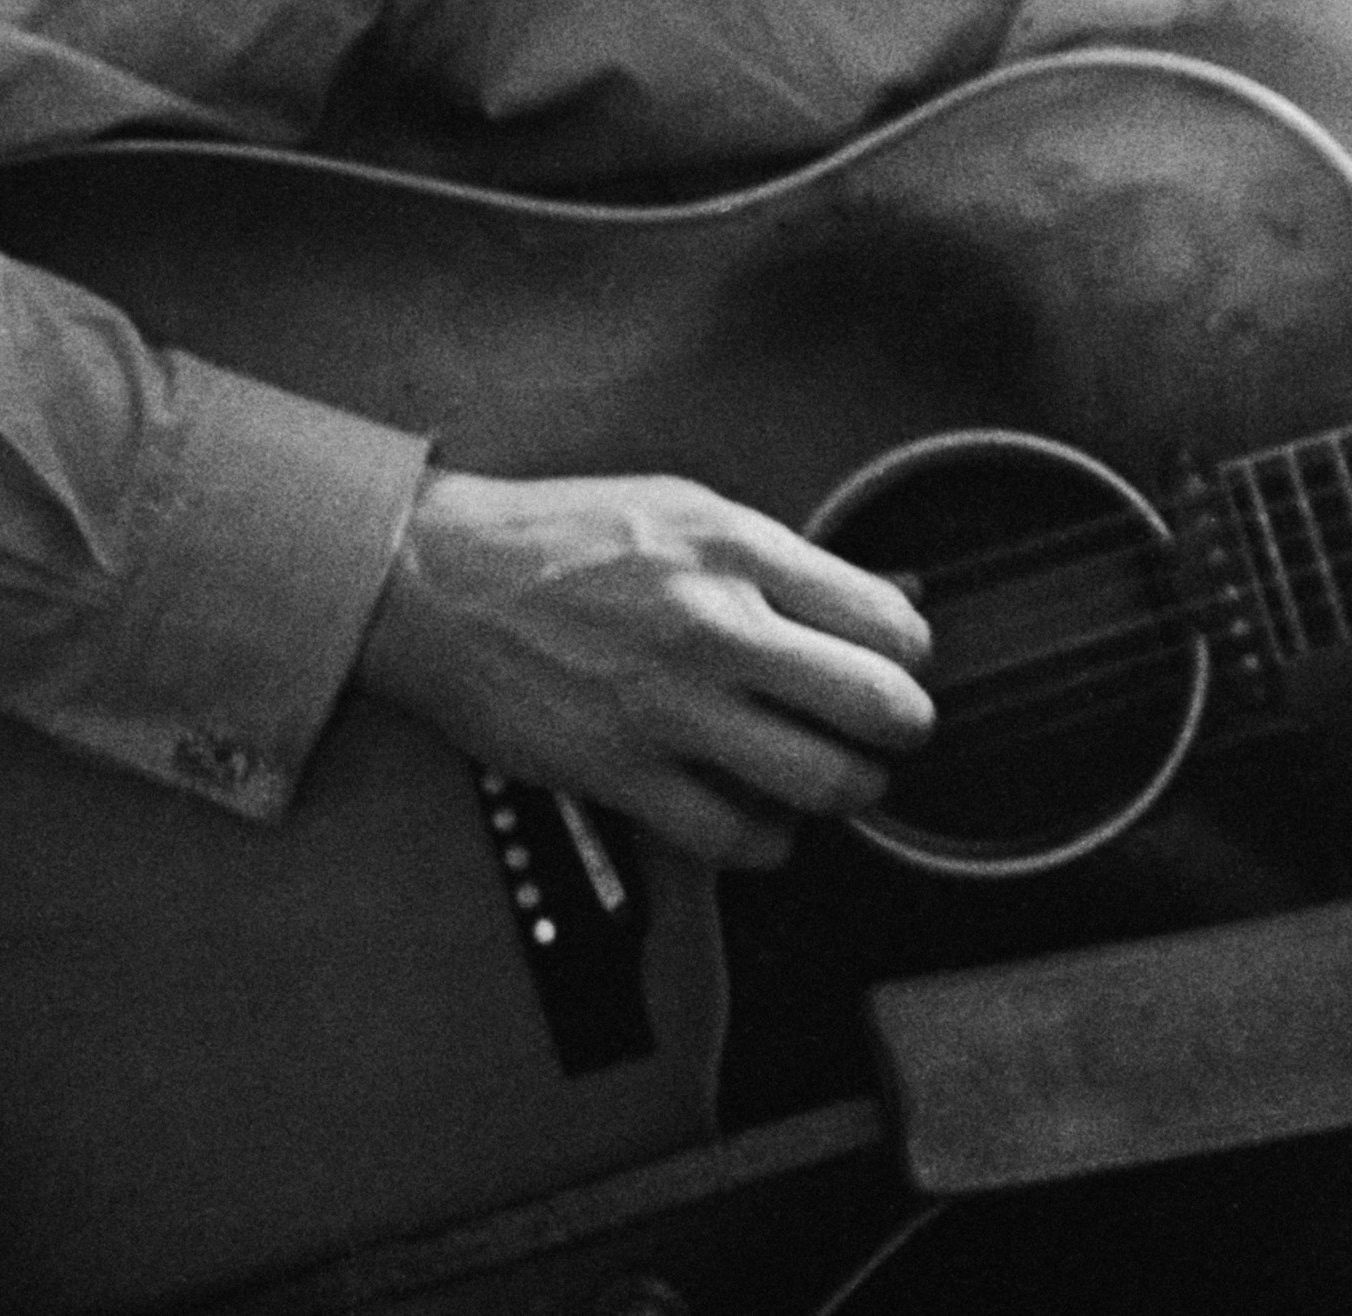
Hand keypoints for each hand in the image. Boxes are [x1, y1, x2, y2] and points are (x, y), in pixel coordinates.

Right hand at [354, 469, 933, 868]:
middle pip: (878, 707)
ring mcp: (669, 707)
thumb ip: (793, 561)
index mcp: (740, 551)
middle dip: (905, 729)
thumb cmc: (566, 538)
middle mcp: (715, 628)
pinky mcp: (620, 773)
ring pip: (822, 783)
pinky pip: (735, 837)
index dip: (912, 654)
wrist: (439, 581)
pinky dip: (770, 840)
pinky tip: (763, 815)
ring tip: (838, 777)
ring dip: (850, 791)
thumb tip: (893, 598)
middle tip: (890, 731)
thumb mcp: (691, 510)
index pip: (889, 622)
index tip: (896, 663)